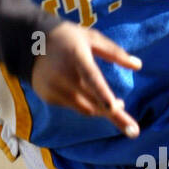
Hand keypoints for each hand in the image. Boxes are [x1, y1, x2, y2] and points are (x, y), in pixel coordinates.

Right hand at [30, 20, 141, 138]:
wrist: (29, 42)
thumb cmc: (67, 38)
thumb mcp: (91, 38)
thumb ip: (114, 52)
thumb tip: (139, 65)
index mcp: (77, 58)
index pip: (92, 78)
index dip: (103, 94)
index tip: (114, 108)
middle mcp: (64, 76)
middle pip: (93, 103)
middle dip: (115, 117)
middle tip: (134, 130)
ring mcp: (55, 89)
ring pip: (86, 109)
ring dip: (102, 110)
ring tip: (116, 105)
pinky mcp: (49, 98)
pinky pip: (74, 106)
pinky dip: (84, 103)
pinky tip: (81, 90)